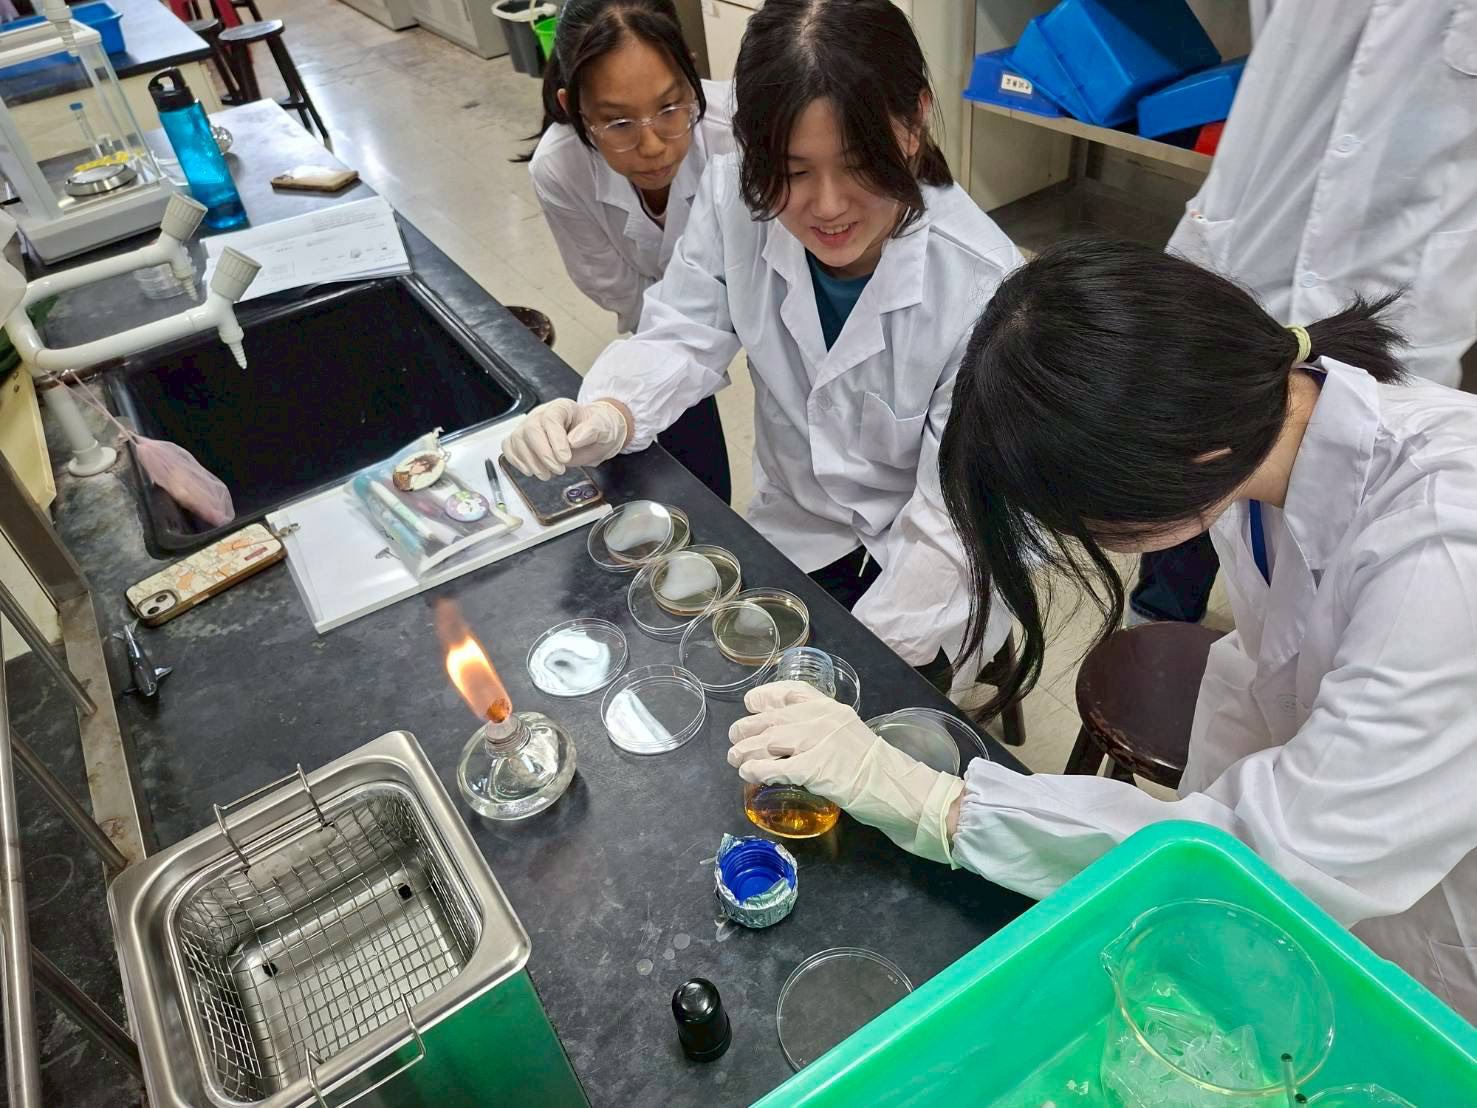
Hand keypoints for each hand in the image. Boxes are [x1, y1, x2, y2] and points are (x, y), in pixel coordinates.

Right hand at [502, 399, 628, 479]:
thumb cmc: (597, 429)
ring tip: (547, 475)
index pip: (550, 420)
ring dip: (530, 461)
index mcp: (561, 408)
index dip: (555, 440)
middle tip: (558, 470)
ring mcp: (529, 426)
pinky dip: (516, 460)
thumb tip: (573, 440)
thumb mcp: (603, 428)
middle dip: (543, 454)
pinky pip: (509, 446)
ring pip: (518, 440)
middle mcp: (541, 414)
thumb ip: (591, 431)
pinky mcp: (522, 440)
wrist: (594, 436)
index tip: (565, 458)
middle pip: (531, 430)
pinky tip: (531, 471)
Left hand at [728, 682, 964, 865]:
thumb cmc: (875, 767)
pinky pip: (774, 766)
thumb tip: (792, 737)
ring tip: (734, 758)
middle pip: (772, 717)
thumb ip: (823, 729)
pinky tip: (747, 773)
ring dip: (745, 750)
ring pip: (767, 741)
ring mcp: (816, 741)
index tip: (752, 704)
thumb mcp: (849, 733)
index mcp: (831, 707)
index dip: (766, 696)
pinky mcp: (813, 767)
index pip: (791, 691)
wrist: (897, 787)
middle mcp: (821, 718)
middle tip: (736, 737)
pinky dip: (755, 769)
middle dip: (748, 728)